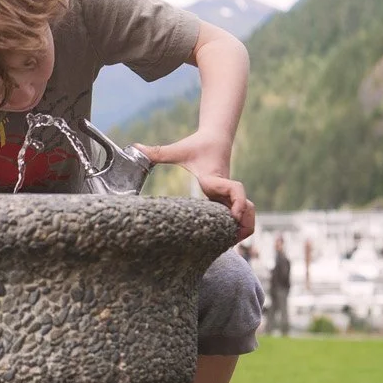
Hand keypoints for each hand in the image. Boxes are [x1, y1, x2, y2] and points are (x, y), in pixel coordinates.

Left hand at [133, 133, 254, 241]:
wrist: (215, 138)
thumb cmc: (196, 144)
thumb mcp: (178, 149)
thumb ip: (158, 151)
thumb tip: (135, 148)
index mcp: (216, 179)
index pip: (235, 191)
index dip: (238, 203)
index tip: (234, 216)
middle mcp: (225, 189)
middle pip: (247, 209)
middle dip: (244, 225)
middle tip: (229, 242)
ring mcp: (228, 195)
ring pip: (247, 214)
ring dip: (244, 227)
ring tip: (229, 244)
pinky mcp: (227, 199)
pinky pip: (239, 215)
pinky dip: (238, 226)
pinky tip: (226, 239)